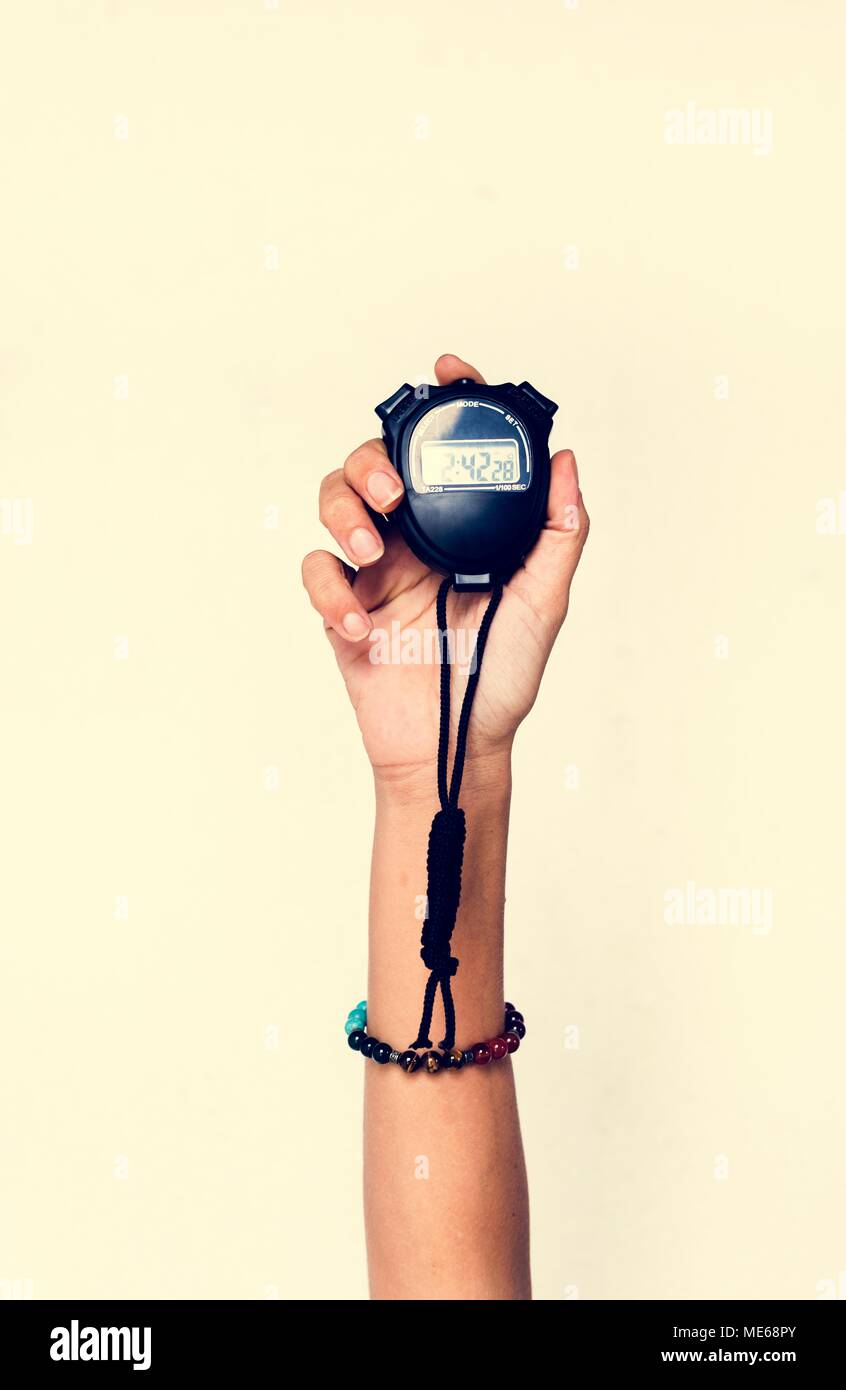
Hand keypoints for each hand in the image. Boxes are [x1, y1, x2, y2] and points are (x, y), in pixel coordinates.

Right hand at [301, 354, 588, 783]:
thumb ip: (559, 534)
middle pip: (373, 462)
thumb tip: (566, 461)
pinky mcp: (342, 608)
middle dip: (373, 458)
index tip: (450, 372)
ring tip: (373, 552)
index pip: (446, 450)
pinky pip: (317, 573)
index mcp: (460, 527)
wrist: (456, 749)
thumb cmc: (500, 679)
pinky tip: (361, 623)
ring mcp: (374, 571)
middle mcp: (413, 538)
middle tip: (393, 490)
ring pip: (334, 503)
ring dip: (345, 514)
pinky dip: (330, 589)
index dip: (446, 403)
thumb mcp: (543, 603)